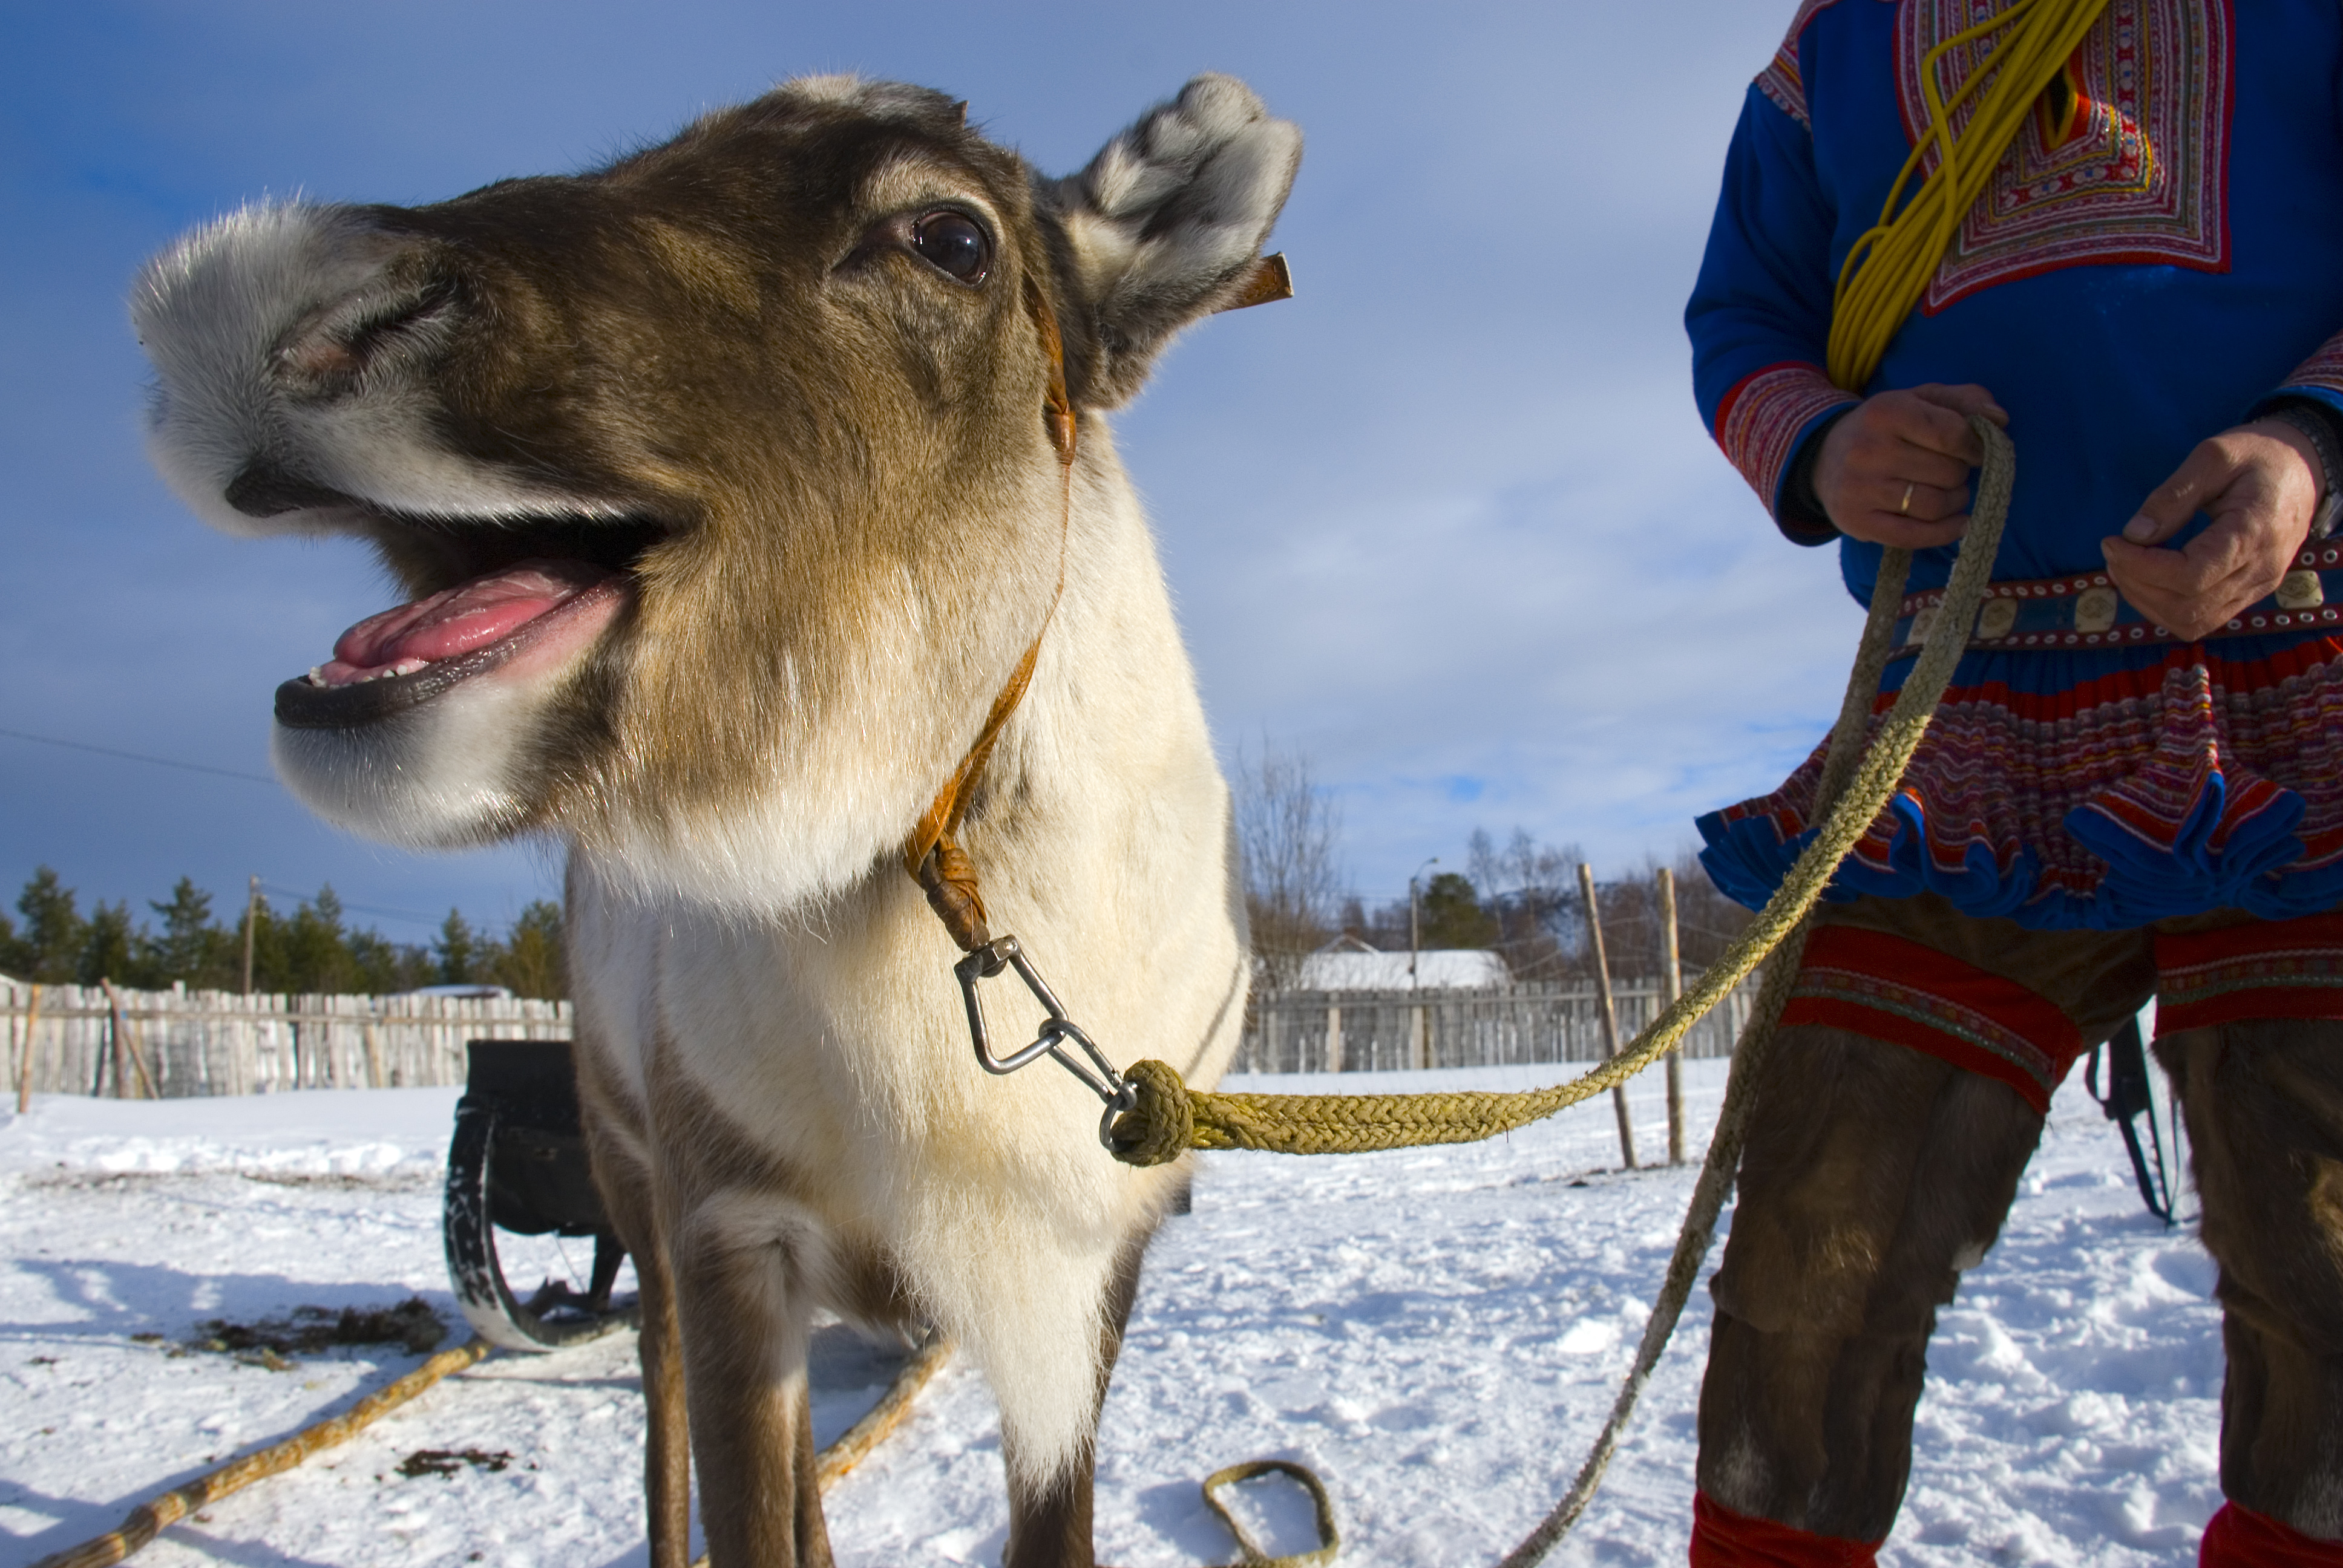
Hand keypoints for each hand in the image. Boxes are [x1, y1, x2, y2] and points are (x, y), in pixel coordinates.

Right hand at [1815, 383, 2008, 546]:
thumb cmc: (1885, 427)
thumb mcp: (1919, 400)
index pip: (1952, 434)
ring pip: (1935, 506)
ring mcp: (1860, 489)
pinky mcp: (1856, 522)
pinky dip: (1945, 532)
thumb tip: (2000, 419)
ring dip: (1956, 503)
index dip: (1976, 447)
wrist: (1823, 457)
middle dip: (1961, 474)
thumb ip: (1964, 400)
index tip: (1974, 452)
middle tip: (1953, 473)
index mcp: (1886, 412)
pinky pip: (1914, 537)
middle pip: (1947, 473)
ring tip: (1951, 494)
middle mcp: (1868, 450)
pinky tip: (1956, 523)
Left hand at [2101, 421, 2320, 640]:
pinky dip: (2166, 606)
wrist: (2304, 467)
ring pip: (2192, 621)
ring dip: (2147, 600)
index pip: (2190, 576)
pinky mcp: (2250, 592)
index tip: (2112, 541)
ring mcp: (2258, 587)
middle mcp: (2261, 570)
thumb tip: (2135, 534)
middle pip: (2186, 606)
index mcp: (2254, 534)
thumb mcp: (2214, 456)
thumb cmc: (2259, 456)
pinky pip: (2203, 618)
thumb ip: (2173, 494)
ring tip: (2124, 566)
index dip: (2141, 567)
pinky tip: (2148, 579)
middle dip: (2137, 584)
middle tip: (2114, 552)